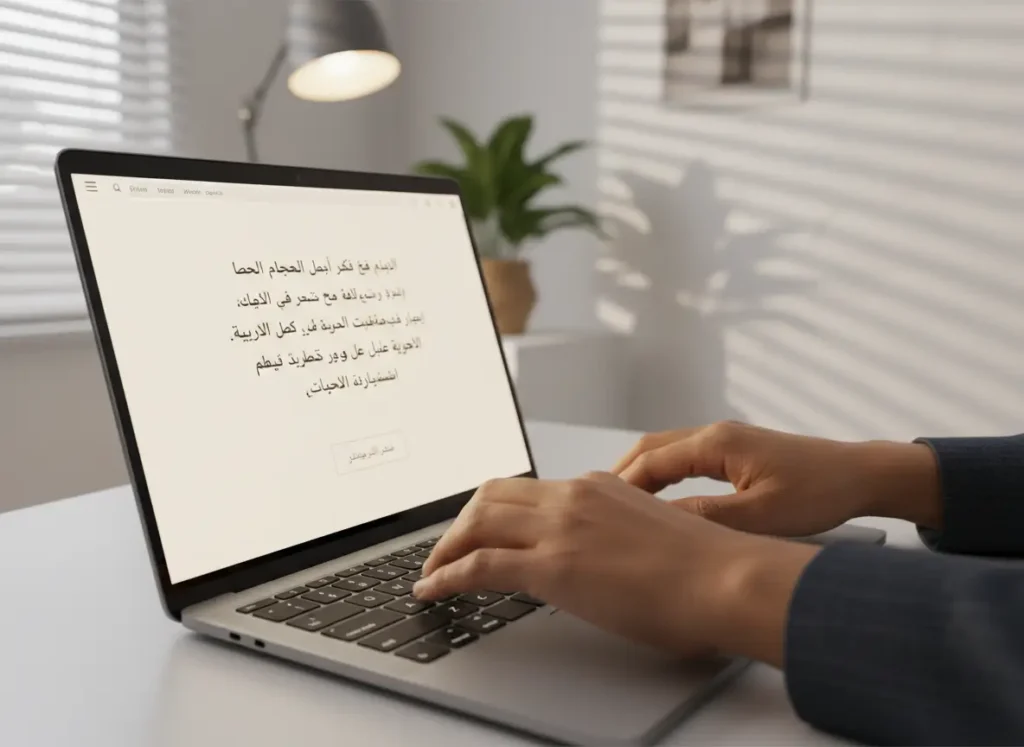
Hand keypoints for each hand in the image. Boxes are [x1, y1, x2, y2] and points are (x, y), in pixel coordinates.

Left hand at [414, 472, 816, 664]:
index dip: (496, 509)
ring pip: (477, 521)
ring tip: (433, 572)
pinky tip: (433, 590)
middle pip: (492, 495)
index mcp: (601, 485)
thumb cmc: (707, 568)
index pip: (530, 489)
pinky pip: (478, 565)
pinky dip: (446, 576)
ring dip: (446, 547)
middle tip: (448, 548)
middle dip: (462, 522)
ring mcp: (560, 527)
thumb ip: (619, 535)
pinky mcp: (552, 565)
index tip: (482, 527)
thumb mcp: (654, 534)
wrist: (727, 578)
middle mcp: (575, 496)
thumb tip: (604, 558)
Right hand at [613, 421, 942, 535]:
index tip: (599, 509)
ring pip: (666, 451)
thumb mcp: (761, 515)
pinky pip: (684, 458)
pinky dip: (662, 475)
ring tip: (619, 506)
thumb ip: (708, 518)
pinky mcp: (735, 451)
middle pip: (651, 448)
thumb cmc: (820, 491)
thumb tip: (662, 523)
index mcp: (717, 443)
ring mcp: (725, 440)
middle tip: (596, 505)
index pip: (651, 461)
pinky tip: (659, 500)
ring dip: (641, 475)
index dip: (622, 486)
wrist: (860, 475)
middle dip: (621, 475)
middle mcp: (716, 434)